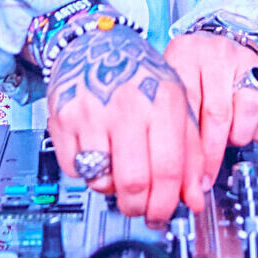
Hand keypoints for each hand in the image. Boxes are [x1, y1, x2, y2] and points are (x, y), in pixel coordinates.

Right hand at [44, 26, 199, 223]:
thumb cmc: (138, 75)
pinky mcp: (63, 118)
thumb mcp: (175, 105)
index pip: (169, 169)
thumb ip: (191, 153)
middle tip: (141, 210)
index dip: (167, 203)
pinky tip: (97, 154)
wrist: (95, 42)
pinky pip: (74, 169)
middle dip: (139, 208)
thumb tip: (194, 199)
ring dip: (111, 191)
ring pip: (101, 181)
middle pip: (135, 183)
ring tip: (118, 176)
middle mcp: (128, 105)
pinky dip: (87, 173)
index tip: (164, 215)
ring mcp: (92, 112)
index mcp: (163, 101)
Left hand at [164, 30, 257, 211]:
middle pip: (217, 113)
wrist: (212, 48)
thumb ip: (171, 124)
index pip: (186, 108)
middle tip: (206, 177)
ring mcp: (245, 60)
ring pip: (249, 108)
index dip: (187, 151)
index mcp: (184, 54)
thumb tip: (176, 176)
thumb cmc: (187, 74)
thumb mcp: (170, 89)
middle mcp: (216, 53)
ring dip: (238, 135)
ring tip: (227, 137)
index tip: (187, 179)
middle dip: (212, 155)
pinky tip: (244, 126)